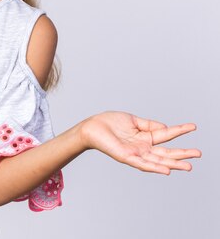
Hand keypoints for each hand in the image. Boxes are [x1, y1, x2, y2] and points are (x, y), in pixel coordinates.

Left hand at [79, 111, 201, 173]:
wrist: (92, 127)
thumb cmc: (110, 123)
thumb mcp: (133, 120)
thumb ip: (149, 125)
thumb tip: (166, 127)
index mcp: (145, 137)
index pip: (166, 134)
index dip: (179, 130)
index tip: (193, 126)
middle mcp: (143, 147)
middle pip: (166, 152)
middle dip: (182, 154)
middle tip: (199, 153)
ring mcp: (136, 153)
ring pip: (158, 161)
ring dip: (173, 164)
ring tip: (189, 166)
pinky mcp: (126, 157)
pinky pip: (143, 164)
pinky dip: (155, 168)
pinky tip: (167, 170)